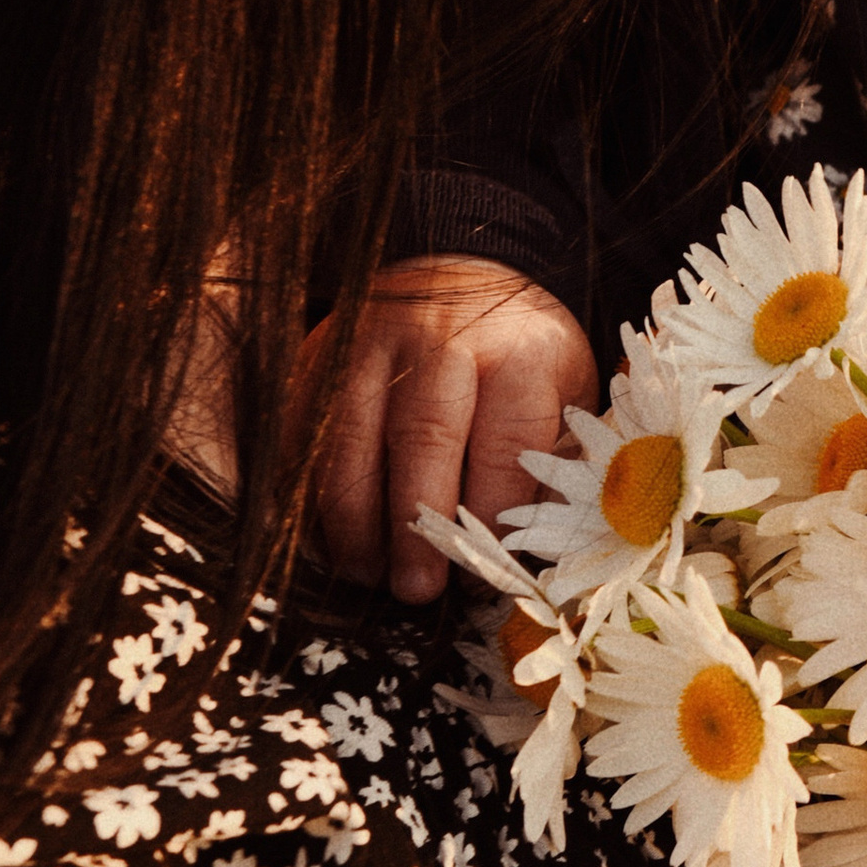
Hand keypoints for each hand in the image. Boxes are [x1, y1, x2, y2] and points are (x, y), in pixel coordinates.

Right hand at [304, 259, 594, 598]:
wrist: (463, 277)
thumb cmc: (520, 360)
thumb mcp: (565, 397)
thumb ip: (553, 464)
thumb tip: (533, 551)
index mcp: (517, 350)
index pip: (506, 441)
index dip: (492, 512)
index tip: (484, 569)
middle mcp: (440, 337)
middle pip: (422, 436)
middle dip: (416, 522)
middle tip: (416, 588)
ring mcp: (369, 340)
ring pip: (349, 435)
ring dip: (352, 516)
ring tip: (366, 573)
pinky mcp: (318, 354)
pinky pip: (301, 430)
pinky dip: (308, 492)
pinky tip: (325, 540)